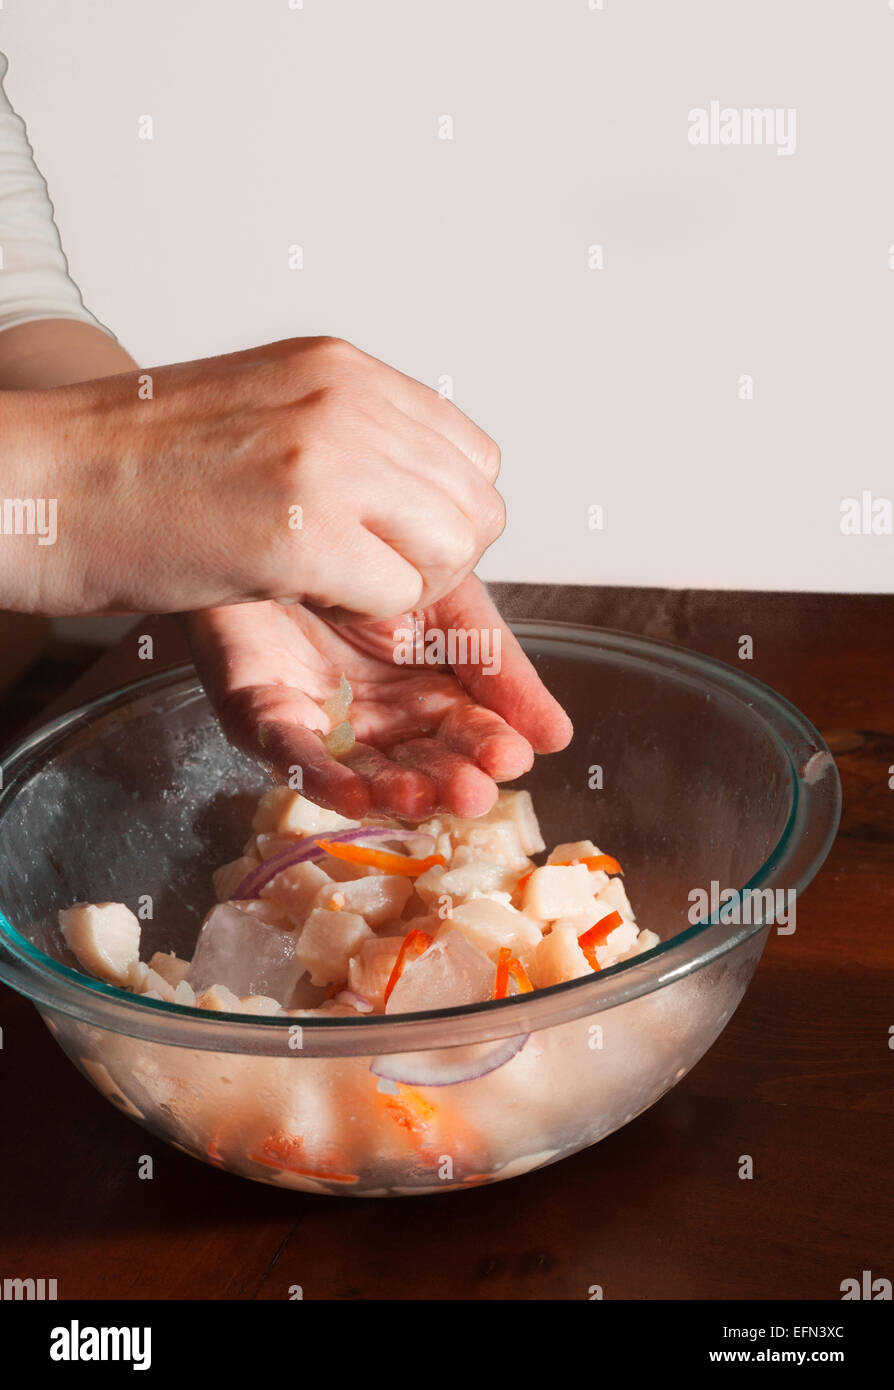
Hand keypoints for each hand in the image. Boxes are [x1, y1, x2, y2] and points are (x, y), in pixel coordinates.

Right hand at [12, 336, 504, 616]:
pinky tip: (304, 592)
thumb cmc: (139, 460)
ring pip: (454, 549)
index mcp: (342, 369)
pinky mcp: (303, 535)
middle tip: (373, 574)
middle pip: (477, 505)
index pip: (471, 452)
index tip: (397, 538)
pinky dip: (364, 612)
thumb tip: (424, 492)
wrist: (52, 481)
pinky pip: (400, 596)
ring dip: (407, 586)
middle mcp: (348, 403)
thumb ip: (352, 434)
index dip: (443, 512)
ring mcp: (328, 464)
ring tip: (337, 583)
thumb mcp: (266, 408)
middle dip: (438, 558)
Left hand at [186, 576, 572, 819]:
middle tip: (473, 790)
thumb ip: (497, 664)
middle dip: (446, 782)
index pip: (468, 732)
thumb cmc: (359, 556)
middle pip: (419, 762)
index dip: (490, 748)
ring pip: (360, 770)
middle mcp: (376, 720)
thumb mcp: (449, 602)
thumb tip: (558, 737)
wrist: (289, 511)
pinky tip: (354, 791)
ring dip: (393, 790)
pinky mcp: (260, 712)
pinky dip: (322, 776)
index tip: (513, 758)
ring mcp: (319, 720)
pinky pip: (291, 751)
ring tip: (422, 796)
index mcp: (428, 695)